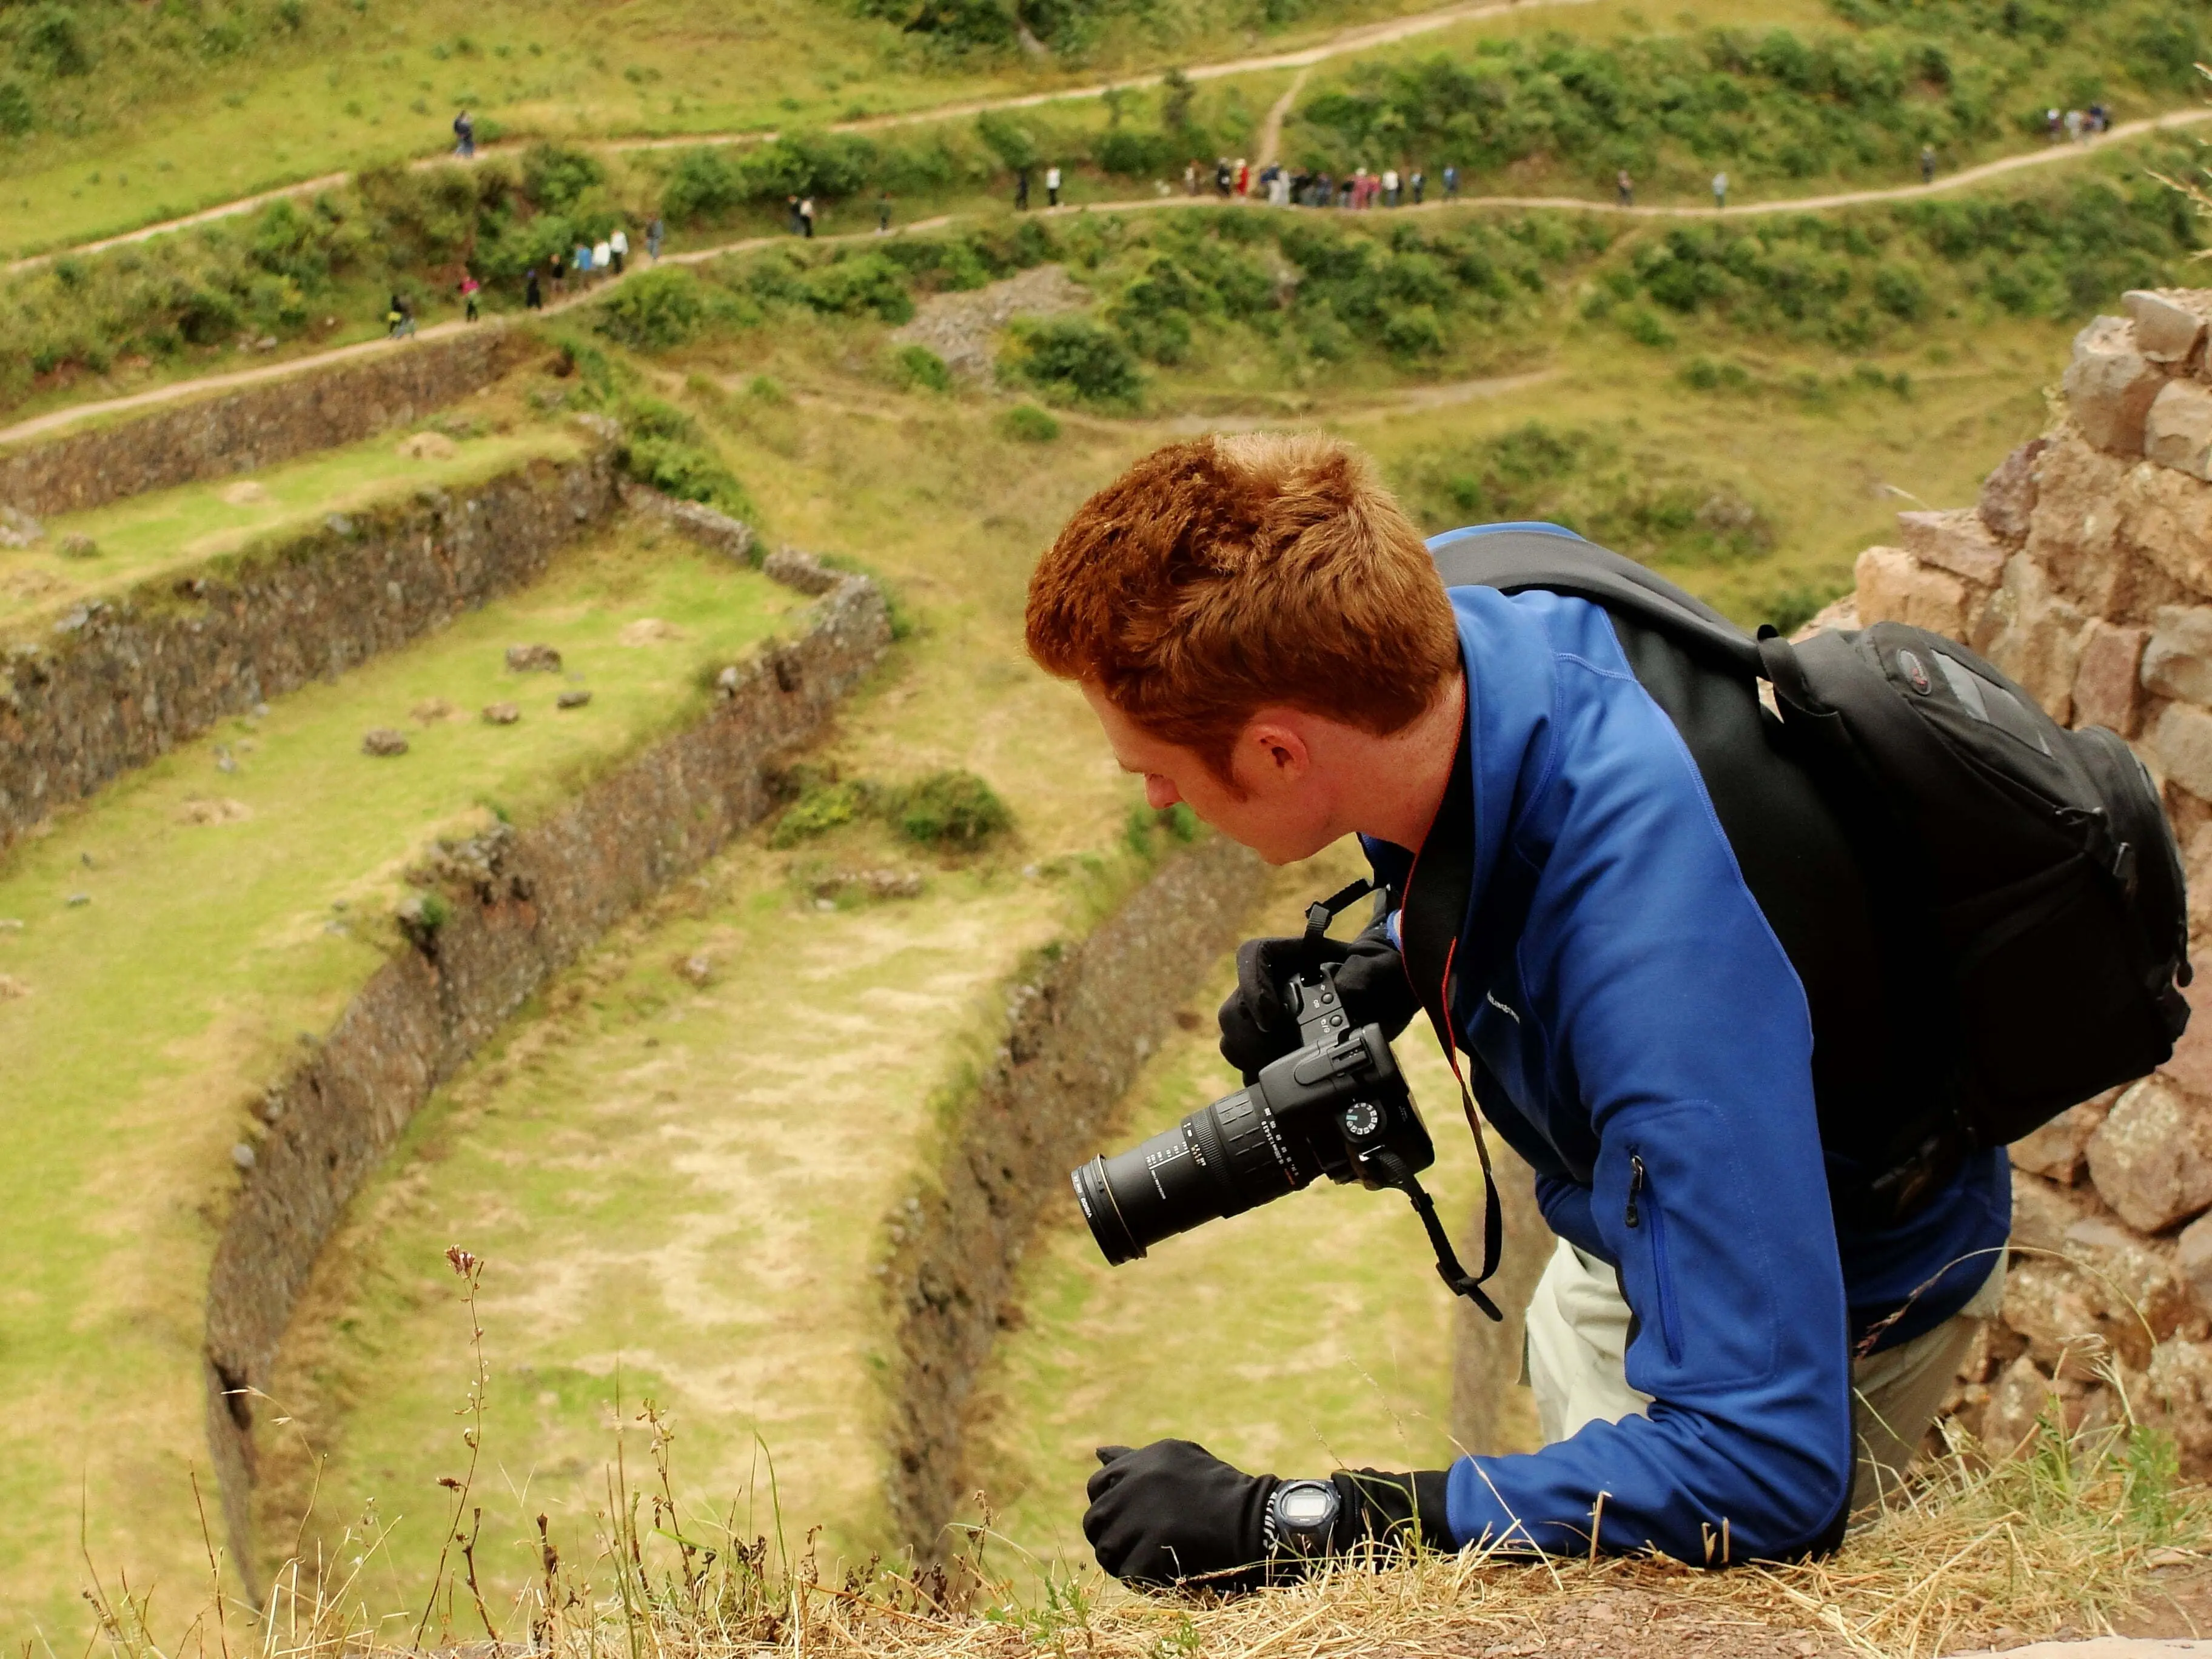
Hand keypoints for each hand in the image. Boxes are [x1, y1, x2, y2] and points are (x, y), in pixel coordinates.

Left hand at [1083, 1441, 1274, 1588]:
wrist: (1251, 1519)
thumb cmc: (1216, 1487)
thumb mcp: (1175, 1458)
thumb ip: (1135, 1458)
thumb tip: (1099, 1452)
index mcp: (1139, 1463)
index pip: (1097, 1487)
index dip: (1108, 1505)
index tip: (1125, 1517)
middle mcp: (1133, 1489)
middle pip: (1095, 1520)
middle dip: (1108, 1534)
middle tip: (1132, 1544)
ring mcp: (1139, 1523)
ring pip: (1105, 1550)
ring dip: (1121, 1558)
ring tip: (1146, 1559)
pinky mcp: (1149, 1554)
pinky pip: (1127, 1573)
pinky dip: (1140, 1578)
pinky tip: (1158, 1572)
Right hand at [1217, 919, 1419, 1078]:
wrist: (1388, 1000)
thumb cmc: (1381, 975)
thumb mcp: (1380, 968)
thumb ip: (1362, 974)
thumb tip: (1342, 997)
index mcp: (1291, 956)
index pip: (1253, 957)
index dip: (1253, 986)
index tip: (1271, 1017)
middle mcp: (1271, 984)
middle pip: (1235, 1007)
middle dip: (1251, 1036)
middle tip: (1281, 1053)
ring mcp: (1266, 1017)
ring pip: (1233, 1038)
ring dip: (1252, 1057)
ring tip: (1286, 1069)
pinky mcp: (1271, 1046)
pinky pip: (1247, 1064)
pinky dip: (1259, 1076)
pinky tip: (1283, 1083)